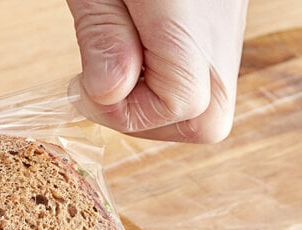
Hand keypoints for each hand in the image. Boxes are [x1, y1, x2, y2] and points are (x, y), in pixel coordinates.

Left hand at [66, 0, 248, 142]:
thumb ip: (103, 36)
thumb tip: (107, 91)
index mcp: (195, 22)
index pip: (180, 108)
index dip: (126, 112)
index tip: (89, 85)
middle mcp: (222, 36)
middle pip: (204, 122)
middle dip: (147, 118)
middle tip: (108, 81)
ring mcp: (224, 37)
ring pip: (204, 110)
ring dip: (152, 105)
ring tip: (119, 63)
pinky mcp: (214, 36)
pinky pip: (197, 86)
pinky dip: (162, 86)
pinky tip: (137, 56)